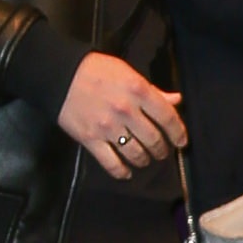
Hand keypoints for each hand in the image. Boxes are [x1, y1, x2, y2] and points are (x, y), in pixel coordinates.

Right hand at [59, 53, 187, 178]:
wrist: (60, 75)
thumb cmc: (97, 70)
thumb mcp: (128, 73)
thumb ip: (153, 90)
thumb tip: (176, 100)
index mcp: (138, 90)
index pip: (167, 117)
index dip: (178, 133)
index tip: (182, 141)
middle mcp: (126, 110)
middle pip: (154, 139)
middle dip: (162, 149)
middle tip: (161, 151)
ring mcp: (108, 127)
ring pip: (136, 154)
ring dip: (144, 160)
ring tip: (145, 159)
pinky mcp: (90, 139)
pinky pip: (111, 163)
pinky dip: (122, 172)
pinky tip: (126, 172)